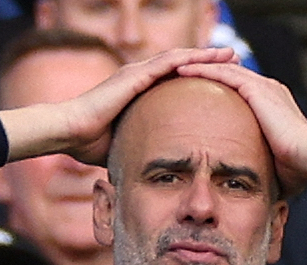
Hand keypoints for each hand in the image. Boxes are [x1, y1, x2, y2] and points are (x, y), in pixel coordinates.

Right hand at [0, 46, 234, 165]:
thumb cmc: (89, 144)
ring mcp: (137, 73)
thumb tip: (153, 169)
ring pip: (180, 58)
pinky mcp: (135, 75)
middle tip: (236, 61)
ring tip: (230, 54)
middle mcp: (140, 76)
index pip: (176, 80)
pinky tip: (209, 57)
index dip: (200, 77)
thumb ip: (142, 148)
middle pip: (183, 64)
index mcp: (140, 91)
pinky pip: (168, 63)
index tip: (223, 81)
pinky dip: (190, 58)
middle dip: (210, 61)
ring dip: (206, 55)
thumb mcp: (127, 144)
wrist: (70, 133)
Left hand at [172, 60, 306, 195]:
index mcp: (272, 106)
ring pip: (223, 70)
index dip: (217, 93)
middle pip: (229, 76)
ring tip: (175, 70)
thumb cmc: (299, 170)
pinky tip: (182, 71)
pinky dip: (202, 70)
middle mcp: (269, 91)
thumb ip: (259, 167)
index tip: (196, 99)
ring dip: (198, 68)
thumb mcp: (273, 166)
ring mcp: (263, 88)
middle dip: (205, 76)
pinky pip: (222, 74)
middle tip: (180, 78)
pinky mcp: (257, 90)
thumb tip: (249, 191)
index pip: (239, 93)